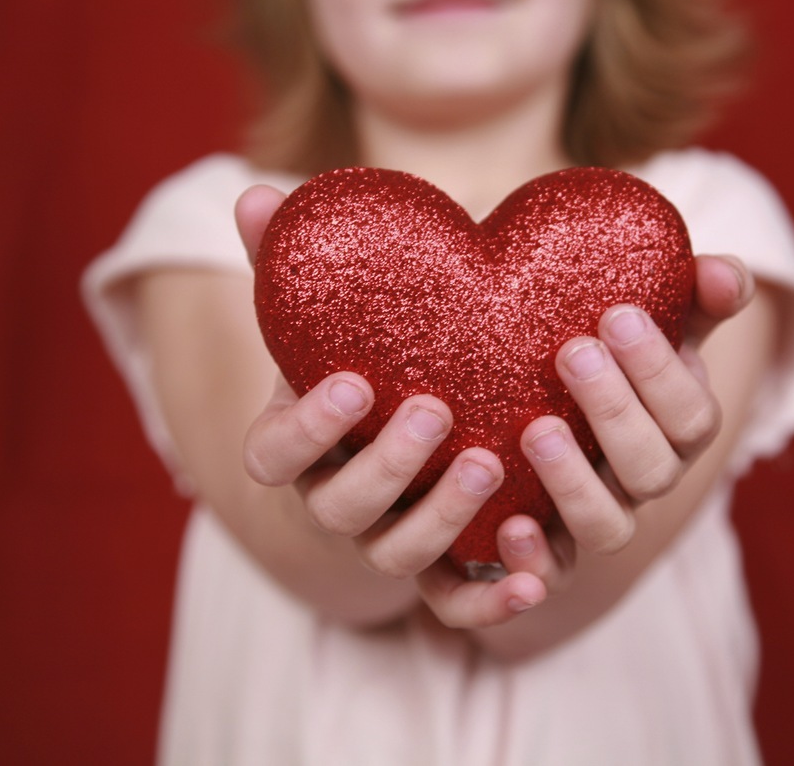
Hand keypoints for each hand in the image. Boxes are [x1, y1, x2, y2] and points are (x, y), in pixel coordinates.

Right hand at [236, 185, 552, 627]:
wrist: (382, 444)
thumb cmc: (351, 366)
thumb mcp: (319, 320)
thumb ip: (288, 260)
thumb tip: (258, 194)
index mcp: (294, 446)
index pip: (276, 452)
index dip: (308, 425)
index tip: (354, 382)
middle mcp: (334, 502)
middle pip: (343, 509)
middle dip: (386, 467)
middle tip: (436, 412)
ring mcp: (385, 541)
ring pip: (400, 553)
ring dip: (443, 517)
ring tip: (492, 462)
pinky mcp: (442, 567)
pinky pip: (457, 599)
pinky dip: (491, 598)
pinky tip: (535, 581)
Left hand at [424, 256, 756, 596]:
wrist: (529, 398)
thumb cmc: (601, 351)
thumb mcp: (649, 319)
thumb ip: (693, 295)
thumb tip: (724, 273)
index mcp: (676, 430)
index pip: (692, 415)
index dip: (661, 371)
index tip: (617, 315)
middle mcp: (643, 482)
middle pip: (651, 469)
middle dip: (615, 411)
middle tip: (572, 352)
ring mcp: (595, 520)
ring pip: (606, 527)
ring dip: (575, 482)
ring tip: (536, 428)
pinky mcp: (544, 551)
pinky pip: (550, 575)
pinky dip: (534, 562)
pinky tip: (509, 526)